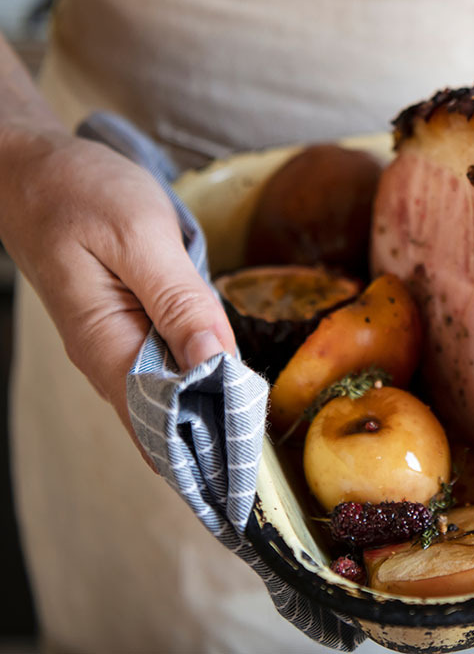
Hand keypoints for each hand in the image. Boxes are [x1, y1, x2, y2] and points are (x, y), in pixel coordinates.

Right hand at [0, 127, 236, 464]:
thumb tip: (218, 364)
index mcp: (108, 347)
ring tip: (255, 458)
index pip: (165, 422)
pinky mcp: (126, 327)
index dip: (211, 450)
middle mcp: (108, 359)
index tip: (252, 480)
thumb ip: (181, 303)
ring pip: (166, 402)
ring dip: (208, 426)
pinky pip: (164, 373)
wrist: (31, 168)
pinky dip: (197, 390)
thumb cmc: (82, 194)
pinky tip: (228, 403)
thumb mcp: (141, 238)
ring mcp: (115, 346)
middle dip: (212, 452)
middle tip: (262, 485)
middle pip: (166, 423)